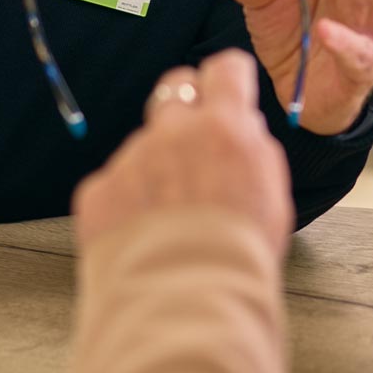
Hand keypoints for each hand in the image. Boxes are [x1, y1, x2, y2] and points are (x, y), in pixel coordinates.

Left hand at [74, 49, 292, 251]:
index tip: (227, 83)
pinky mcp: (100, 190)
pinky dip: (126, 204)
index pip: (224, 68)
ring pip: (144, 145)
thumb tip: (242, 129)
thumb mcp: (271, 192)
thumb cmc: (237, 257)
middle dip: (185, 104)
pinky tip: (142, 236)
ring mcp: (131, 158)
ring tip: (170, 219)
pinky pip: (114, 184)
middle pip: (174, 86)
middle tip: (194, 141)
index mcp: (224, 128)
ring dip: (155, 167)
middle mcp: (174, 131)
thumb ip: (253, 149)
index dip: (227, 76)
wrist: (186, 304)